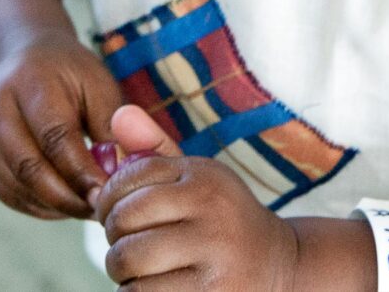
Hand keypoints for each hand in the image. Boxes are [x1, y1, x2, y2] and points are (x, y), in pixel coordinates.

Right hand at [0, 32, 123, 219]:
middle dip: (68, 197)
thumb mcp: (98, 83)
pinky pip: (9, 193)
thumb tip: (120, 173)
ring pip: (16, 186)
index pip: (54, 136)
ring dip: (55, 205)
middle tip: (101, 211)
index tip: (110, 194)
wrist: (26, 58)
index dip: (82, 171)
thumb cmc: (71, 73)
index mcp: (30, 81)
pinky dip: (40, 206)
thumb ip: (109, 125)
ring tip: (88, 208)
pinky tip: (66, 204)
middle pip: (28, 166)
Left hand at [95, 106, 300, 290]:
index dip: (107, 198)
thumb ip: (154, 149)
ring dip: (121, 270)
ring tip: (138, 269)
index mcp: (204, 176)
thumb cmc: (222, 221)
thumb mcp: (197, 180)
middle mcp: (212, 209)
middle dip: (112, 236)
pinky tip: (155, 287)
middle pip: (124, 220)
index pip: (129, 176)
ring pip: (129, 261)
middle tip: (124, 244)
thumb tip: (120, 114)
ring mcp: (214, 254)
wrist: (282, 267)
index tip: (112, 213)